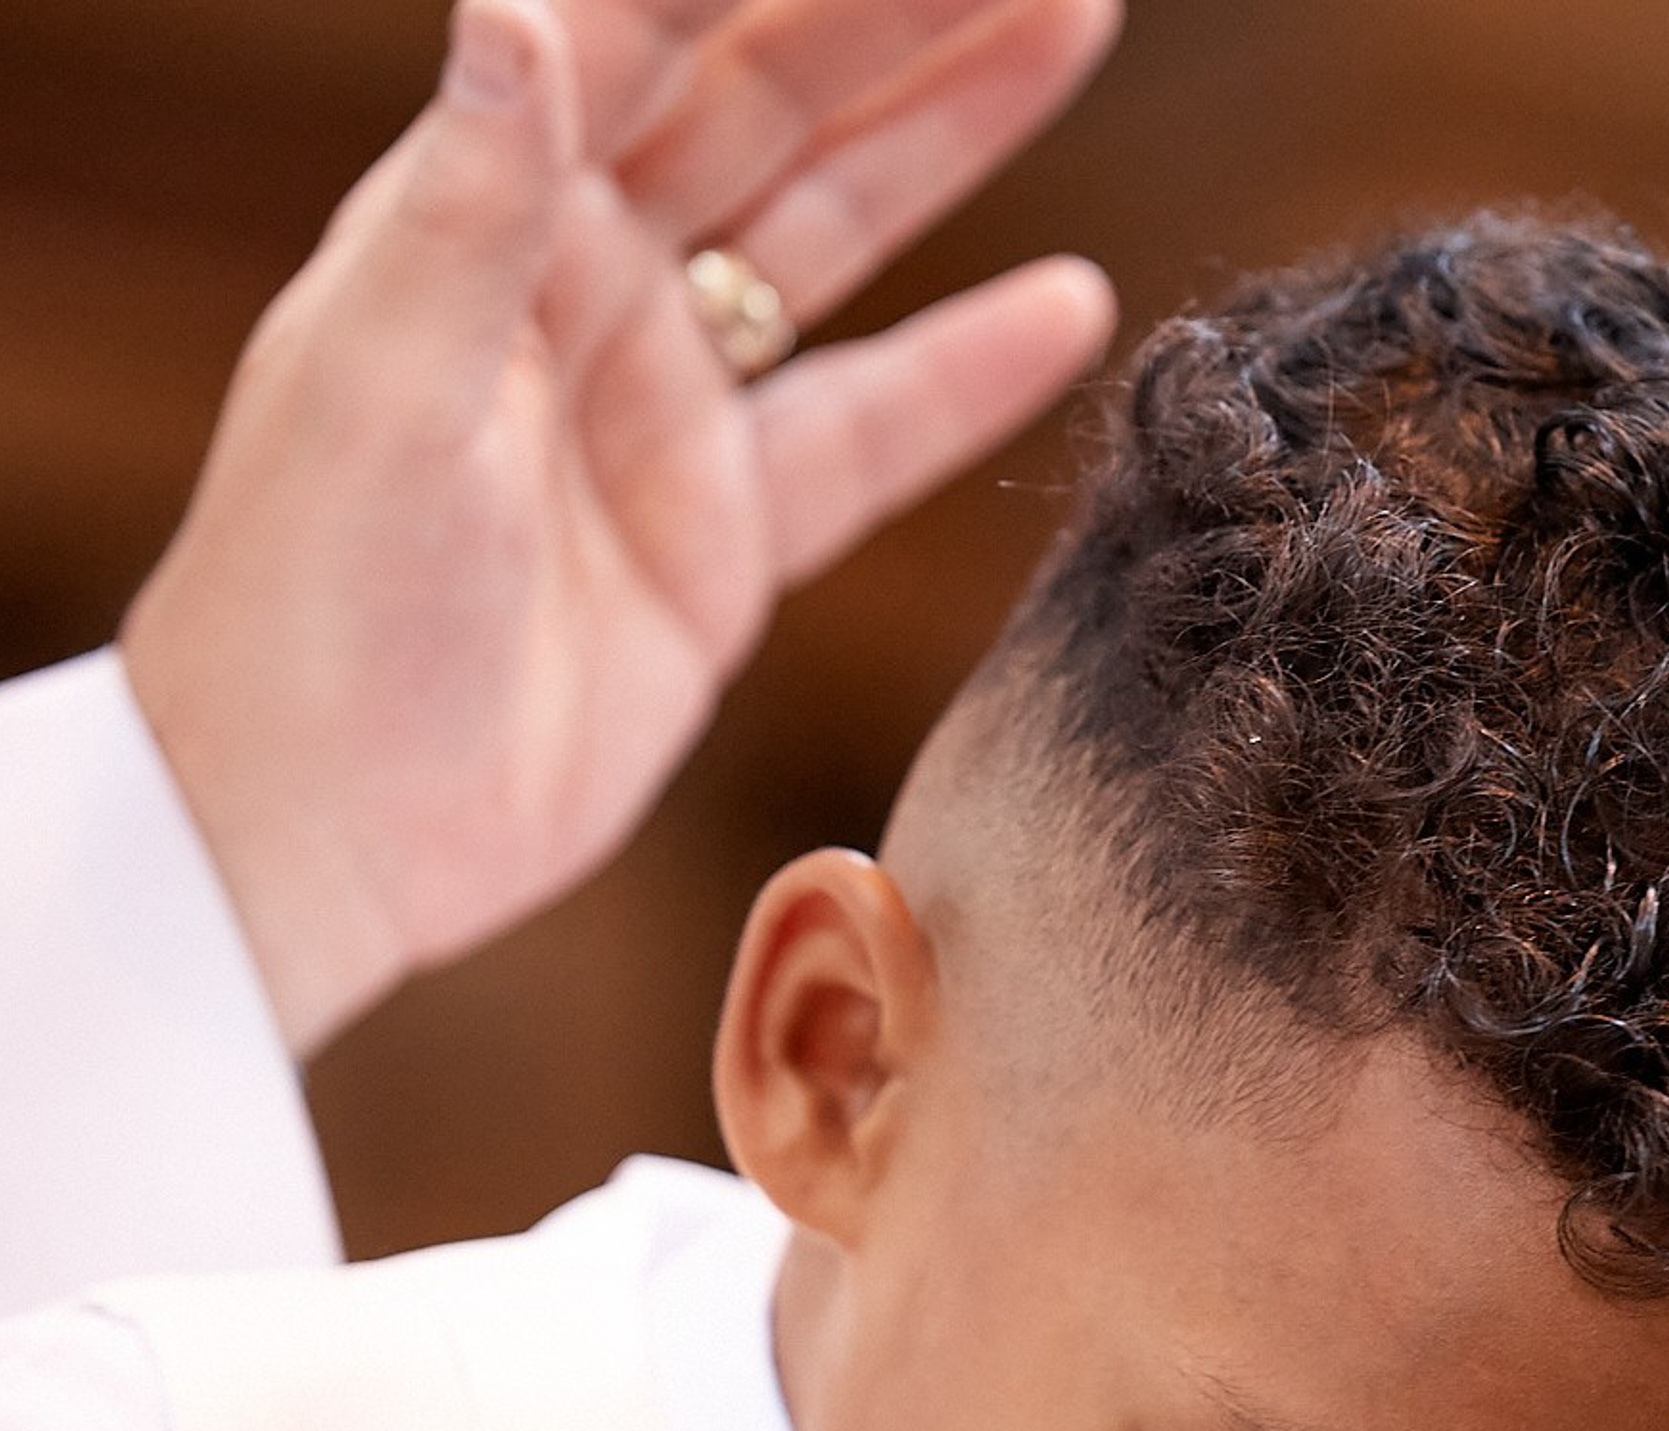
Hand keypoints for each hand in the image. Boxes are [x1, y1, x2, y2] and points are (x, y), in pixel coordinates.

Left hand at [120, 0, 1118, 1055]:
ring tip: (1070, 39)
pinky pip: (868, 435)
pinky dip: (966, 376)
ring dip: (950, 143)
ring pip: (832, 240)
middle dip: (900, 24)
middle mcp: (586, 289)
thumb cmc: (310, 602)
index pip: (648, 35)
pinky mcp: (725, 539)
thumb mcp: (379, 391)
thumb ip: (464, 208)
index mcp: (489, 216)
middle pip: (766, 110)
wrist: (333, 825)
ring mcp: (665, 412)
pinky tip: (1065, 307)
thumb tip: (517, 18)